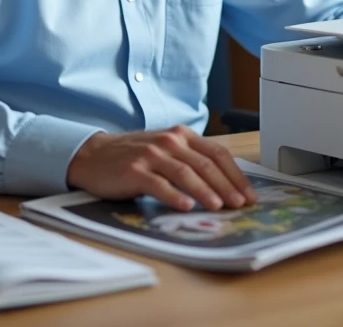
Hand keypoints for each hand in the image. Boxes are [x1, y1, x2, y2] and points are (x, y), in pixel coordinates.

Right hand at [66, 125, 258, 211]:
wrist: (93, 155)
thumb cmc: (133, 156)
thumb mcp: (166, 151)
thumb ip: (190, 161)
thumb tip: (224, 187)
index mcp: (182, 135)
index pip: (218, 153)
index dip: (236, 175)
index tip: (248, 194)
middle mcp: (169, 141)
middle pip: (206, 164)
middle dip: (227, 186)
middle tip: (240, 205)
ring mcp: (151, 155)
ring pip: (186, 173)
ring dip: (206, 191)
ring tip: (219, 207)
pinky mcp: (134, 170)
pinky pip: (159, 184)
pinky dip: (174, 196)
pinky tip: (185, 206)